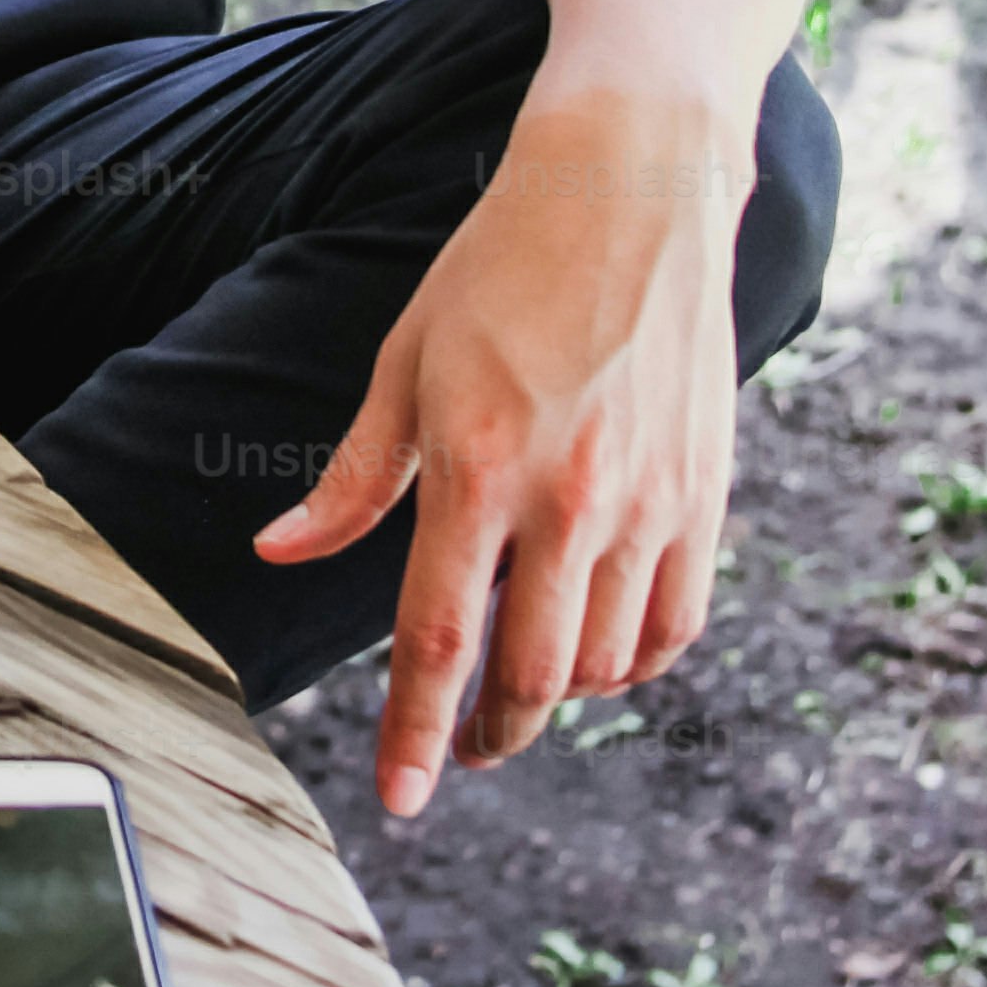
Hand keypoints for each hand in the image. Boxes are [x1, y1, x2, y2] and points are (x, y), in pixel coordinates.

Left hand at [251, 71, 745, 817]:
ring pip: (604, 662)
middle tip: (464, 747)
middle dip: (489, 733)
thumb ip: (353, 479)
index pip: (439, 639)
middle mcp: (572, 498)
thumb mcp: (406, 363)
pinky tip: (599, 651)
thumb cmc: (503, 267)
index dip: (415, 731)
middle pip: (530, 675)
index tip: (400, 796)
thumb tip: (279, 552)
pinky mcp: (706, 493)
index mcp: (480, 467)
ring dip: (556, 694)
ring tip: (522, 682)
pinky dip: (634, 661)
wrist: (634, 189)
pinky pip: (676, 622)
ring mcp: (650, 500)